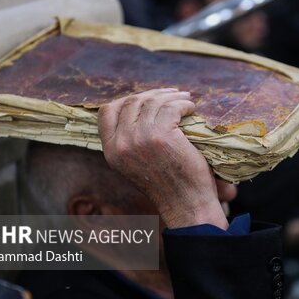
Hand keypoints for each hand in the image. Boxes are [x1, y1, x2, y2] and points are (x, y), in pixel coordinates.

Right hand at [98, 88, 227, 228]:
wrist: (186, 204)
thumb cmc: (168, 184)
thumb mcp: (136, 164)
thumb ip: (130, 141)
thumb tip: (139, 108)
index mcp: (111, 151)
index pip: (106, 112)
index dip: (127, 99)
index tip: (147, 98)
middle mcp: (121, 143)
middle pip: (132, 101)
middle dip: (154, 94)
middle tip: (173, 94)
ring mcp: (140, 138)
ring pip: (153, 102)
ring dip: (172, 97)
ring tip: (185, 99)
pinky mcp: (161, 135)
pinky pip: (171, 107)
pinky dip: (183, 104)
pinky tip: (191, 109)